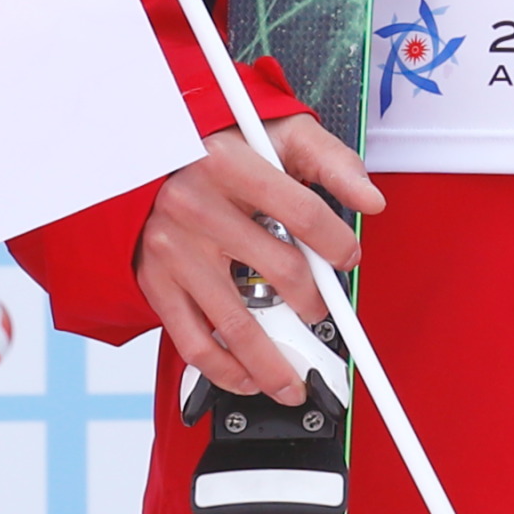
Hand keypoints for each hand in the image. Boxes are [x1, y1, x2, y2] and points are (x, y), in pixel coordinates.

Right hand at [131, 114, 383, 403]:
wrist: (143, 153)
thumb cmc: (214, 146)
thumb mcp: (275, 133)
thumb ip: (329, 160)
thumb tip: (369, 199)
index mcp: (230, 165)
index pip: (304, 214)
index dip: (338, 244)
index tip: (348, 257)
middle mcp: (196, 206)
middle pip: (279, 271)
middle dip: (315, 303)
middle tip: (323, 311)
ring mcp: (172, 249)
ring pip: (236, 323)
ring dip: (274, 363)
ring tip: (296, 380)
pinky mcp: (154, 280)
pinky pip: (192, 340)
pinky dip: (225, 369)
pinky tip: (247, 377)